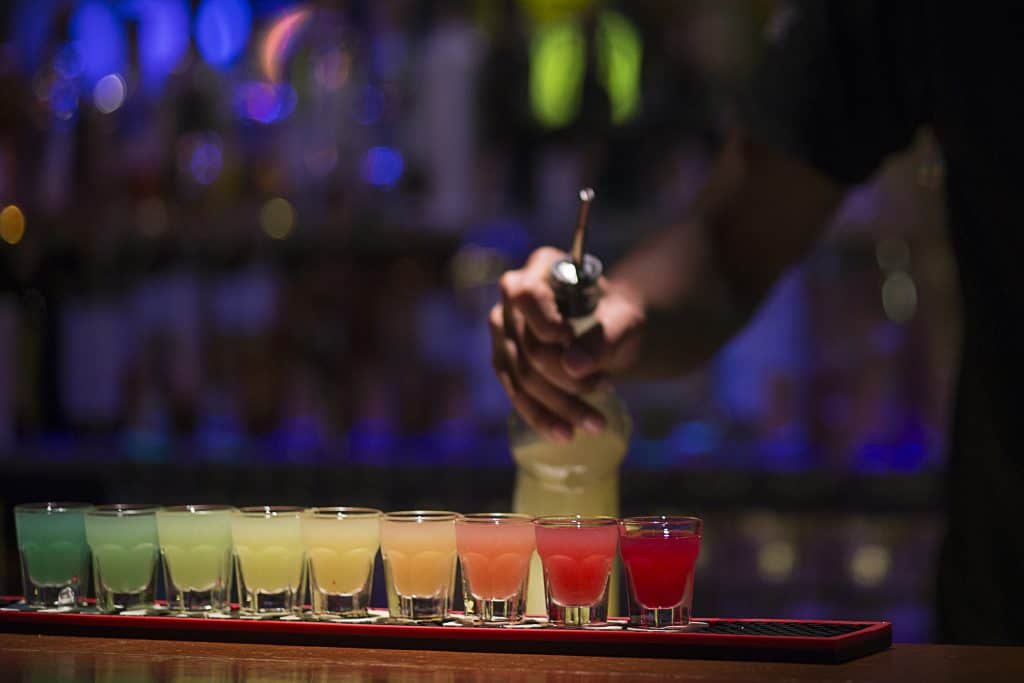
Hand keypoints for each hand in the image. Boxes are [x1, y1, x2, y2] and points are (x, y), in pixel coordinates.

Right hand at [490, 247, 644, 441]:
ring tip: (595, 422)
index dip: (544, 324)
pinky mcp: (504, 361)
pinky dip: (541, 417)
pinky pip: (515, 394)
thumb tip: (574, 367)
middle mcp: (512, 297)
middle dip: (565, 377)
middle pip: (526, 346)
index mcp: (541, 268)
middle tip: (605, 386)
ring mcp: (504, 330)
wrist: (611, 333)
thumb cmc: (618, 318)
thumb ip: (603, 337)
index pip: (526, 296)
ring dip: (558, 404)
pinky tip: (565, 433)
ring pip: (521, 376)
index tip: (571, 341)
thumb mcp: (624, 321)